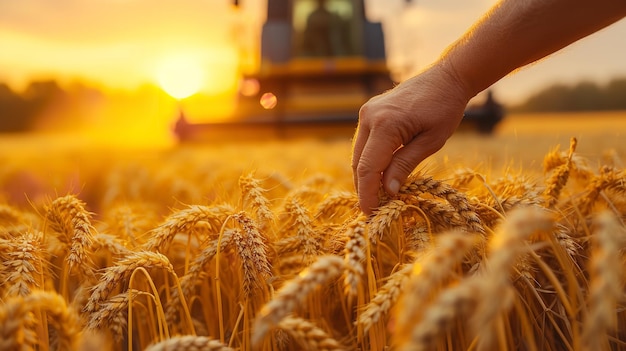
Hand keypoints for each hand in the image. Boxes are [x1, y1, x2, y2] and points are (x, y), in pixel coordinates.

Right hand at [351, 63, 469, 214]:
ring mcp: (366, 112)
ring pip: (358, 154)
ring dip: (366, 176)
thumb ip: (405, 165)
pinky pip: (364, 143)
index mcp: (385, 124)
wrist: (446, 78)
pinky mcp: (369, 112)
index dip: (367, 194)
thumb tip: (388, 192)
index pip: (369, 168)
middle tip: (374, 210)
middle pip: (359, 163)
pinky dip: (369, 161)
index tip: (370, 214)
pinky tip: (380, 175)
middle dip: (364, 188)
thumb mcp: (431, 142)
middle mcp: (369, 117)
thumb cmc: (445, 109)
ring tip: (377, 197)